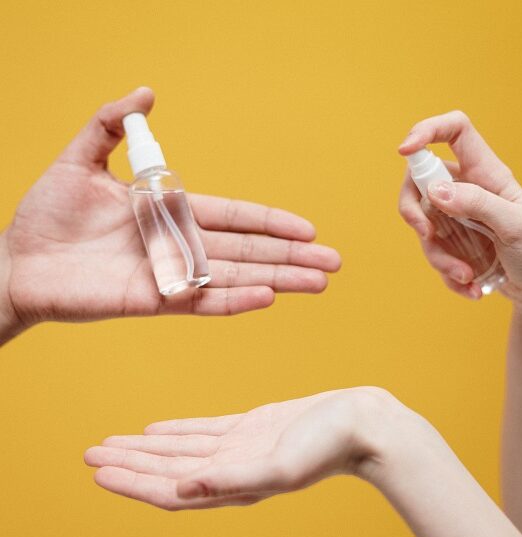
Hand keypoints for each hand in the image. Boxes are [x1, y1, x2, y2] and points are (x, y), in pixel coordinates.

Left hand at [0, 87, 339, 341]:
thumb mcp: (79, 158)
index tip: (308, 228)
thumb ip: (113, 125)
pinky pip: (202, 301)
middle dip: (292, 256)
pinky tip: (269, 296)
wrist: (17, 261)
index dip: (271, 222)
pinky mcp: (154, 301)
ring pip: (236, 276)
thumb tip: (147, 93)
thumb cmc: (46, 214)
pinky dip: (235, 300)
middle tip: (334, 263)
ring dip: (279, 279)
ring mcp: (170, 275)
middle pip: (247, 250)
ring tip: (318, 283)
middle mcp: (179, 245)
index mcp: (170, 212)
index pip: (234, 217)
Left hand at [84, 387, 419, 509]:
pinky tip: (157, 428)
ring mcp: (239, 447)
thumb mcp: (282, 466)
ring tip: (114, 441)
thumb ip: (234, 480)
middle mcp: (231, 470)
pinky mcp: (251, 426)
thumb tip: (185, 488)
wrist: (363, 424)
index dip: (132, 482)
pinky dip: (177, 430)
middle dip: (128, 463)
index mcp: (234, 485)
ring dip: (146, 447)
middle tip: (89, 453)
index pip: (170, 489)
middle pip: (167, 469)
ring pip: (180, 449)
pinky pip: (203, 429)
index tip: (97, 470)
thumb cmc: (330, 446)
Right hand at [398, 111, 521, 305]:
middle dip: (413, 211)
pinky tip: (470, 287)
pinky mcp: (452, 244)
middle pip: (419, 182)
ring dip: (438, 256)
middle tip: (426, 234)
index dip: (427, 130)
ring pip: (423, 226)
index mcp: (486, 173)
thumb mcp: (516, 224)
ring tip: (467, 275)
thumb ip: (477, 203)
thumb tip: (435, 191)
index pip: (454, 132)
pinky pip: (433, 254)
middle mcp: (466, 190)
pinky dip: (447, 275)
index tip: (404, 149)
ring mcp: (455, 218)